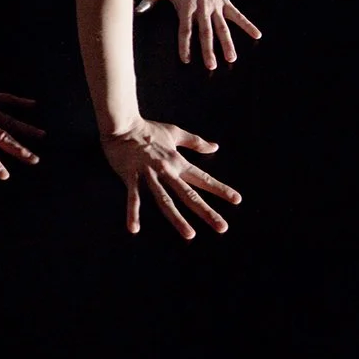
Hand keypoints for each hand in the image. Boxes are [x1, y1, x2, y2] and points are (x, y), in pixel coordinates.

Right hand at [101, 118, 241, 239]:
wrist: (122, 124)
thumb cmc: (147, 129)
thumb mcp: (174, 132)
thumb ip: (195, 142)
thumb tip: (215, 146)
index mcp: (177, 161)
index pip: (202, 178)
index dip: (220, 189)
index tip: (236, 200)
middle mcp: (166, 170)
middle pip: (189, 194)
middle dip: (206, 211)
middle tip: (222, 227)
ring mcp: (148, 175)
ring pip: (164, 200)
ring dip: (177, 218)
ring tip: (189, 234)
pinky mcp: (130, 177)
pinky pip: (133, 198)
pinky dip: (133, 213)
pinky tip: (134, 229)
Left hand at [136, 0, 261, 69]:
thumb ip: (149, 0)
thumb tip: (137, 10)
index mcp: (186, 7)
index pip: (185, 30)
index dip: (185, 45)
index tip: (186, 59)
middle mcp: (202, 8)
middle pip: (206, 33)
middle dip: (208, 50)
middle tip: (212, 66)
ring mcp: (215, 6)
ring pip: (222, 27)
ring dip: (227, 43)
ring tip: (231, 58)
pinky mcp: (224, 2)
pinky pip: (237, 15)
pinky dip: (247, 24)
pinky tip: (257, 35)